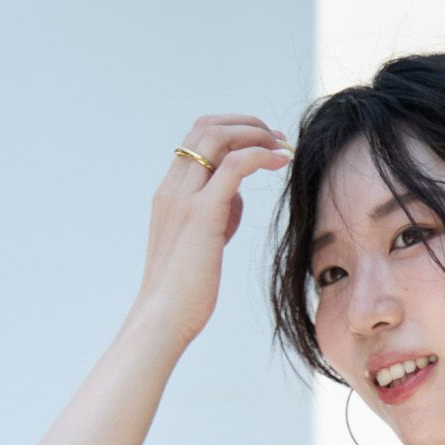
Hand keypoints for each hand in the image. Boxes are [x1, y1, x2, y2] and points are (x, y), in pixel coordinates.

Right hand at [136, 114, 294, 343]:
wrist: (162, 319)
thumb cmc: (182, 294)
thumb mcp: (198, 246)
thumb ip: (214, 217)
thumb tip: (235, 201)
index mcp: (168, 195)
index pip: (194, 141)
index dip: (229, 132)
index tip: (258, 142)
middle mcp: (172, 189)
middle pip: (205, 128)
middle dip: (244, 124)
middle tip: (275, 137)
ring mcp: (184, 198)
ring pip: (218, 137)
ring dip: (255, 133)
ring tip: (282, 147)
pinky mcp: (203, 214)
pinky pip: (234, 165)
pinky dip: (261, 154)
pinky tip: (282, 161)